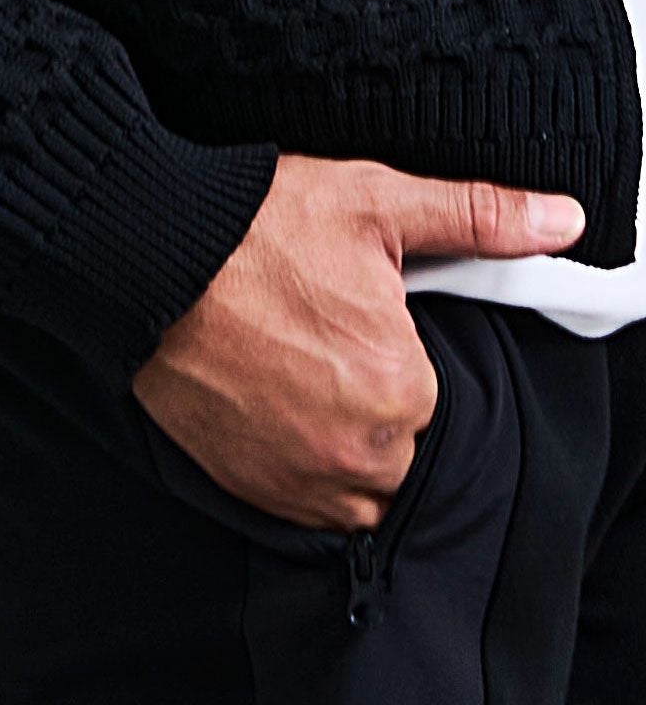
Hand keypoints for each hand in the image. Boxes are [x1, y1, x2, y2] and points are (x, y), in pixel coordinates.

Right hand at [131, 154, 584, 531]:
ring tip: (288, 368)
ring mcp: (293, 477)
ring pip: (353, 477)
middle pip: (395, 439)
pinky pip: (301, 501)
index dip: (391, 347)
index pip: (429, 390)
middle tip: (315, 335)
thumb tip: (560, 222)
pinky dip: (296, 463)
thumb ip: (477, 217)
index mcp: (399, 385)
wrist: (147, 259)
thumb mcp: (374, 204)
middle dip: (369, 396)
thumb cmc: (253, 229)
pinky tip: (266, 400)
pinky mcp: (245, 486)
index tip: (352, 315)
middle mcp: (353, 449)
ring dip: (337, 439)